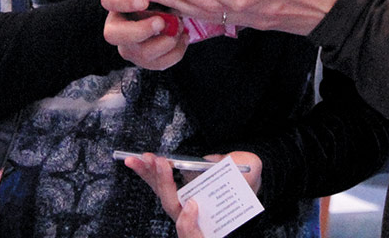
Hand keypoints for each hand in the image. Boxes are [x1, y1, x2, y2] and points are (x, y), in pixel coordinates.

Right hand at [102, 0, 187, 69]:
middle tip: (161, 22)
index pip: (109, 1)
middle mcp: (117, 27)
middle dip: (139, 30)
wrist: (162, 10)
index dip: (124, 2)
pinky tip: (183, 38)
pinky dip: (175, 53)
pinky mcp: (145, 60)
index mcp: (116, 2)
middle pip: (114, 35)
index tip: (144, 0)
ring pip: (139, 54)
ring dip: (164, 42)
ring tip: (179, 28)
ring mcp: (129, 46)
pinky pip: (158, 64)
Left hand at [122, 151, 262, 236]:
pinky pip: (160, 184)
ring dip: (149, 175)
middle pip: (173, 207)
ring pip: (162, 194)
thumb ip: (238, 172)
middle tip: (160, 163)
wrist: (245, 176)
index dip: (190, 224)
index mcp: (211, 219)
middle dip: (164, 184)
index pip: (194, 234)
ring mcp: (182, 204)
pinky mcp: (176, 191)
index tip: (192, 204)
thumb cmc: (247, 179)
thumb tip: (215, 163)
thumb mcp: (248, 175)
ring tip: (139, 158)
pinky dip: (150, 171)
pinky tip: (141, 160)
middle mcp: (193, 215)